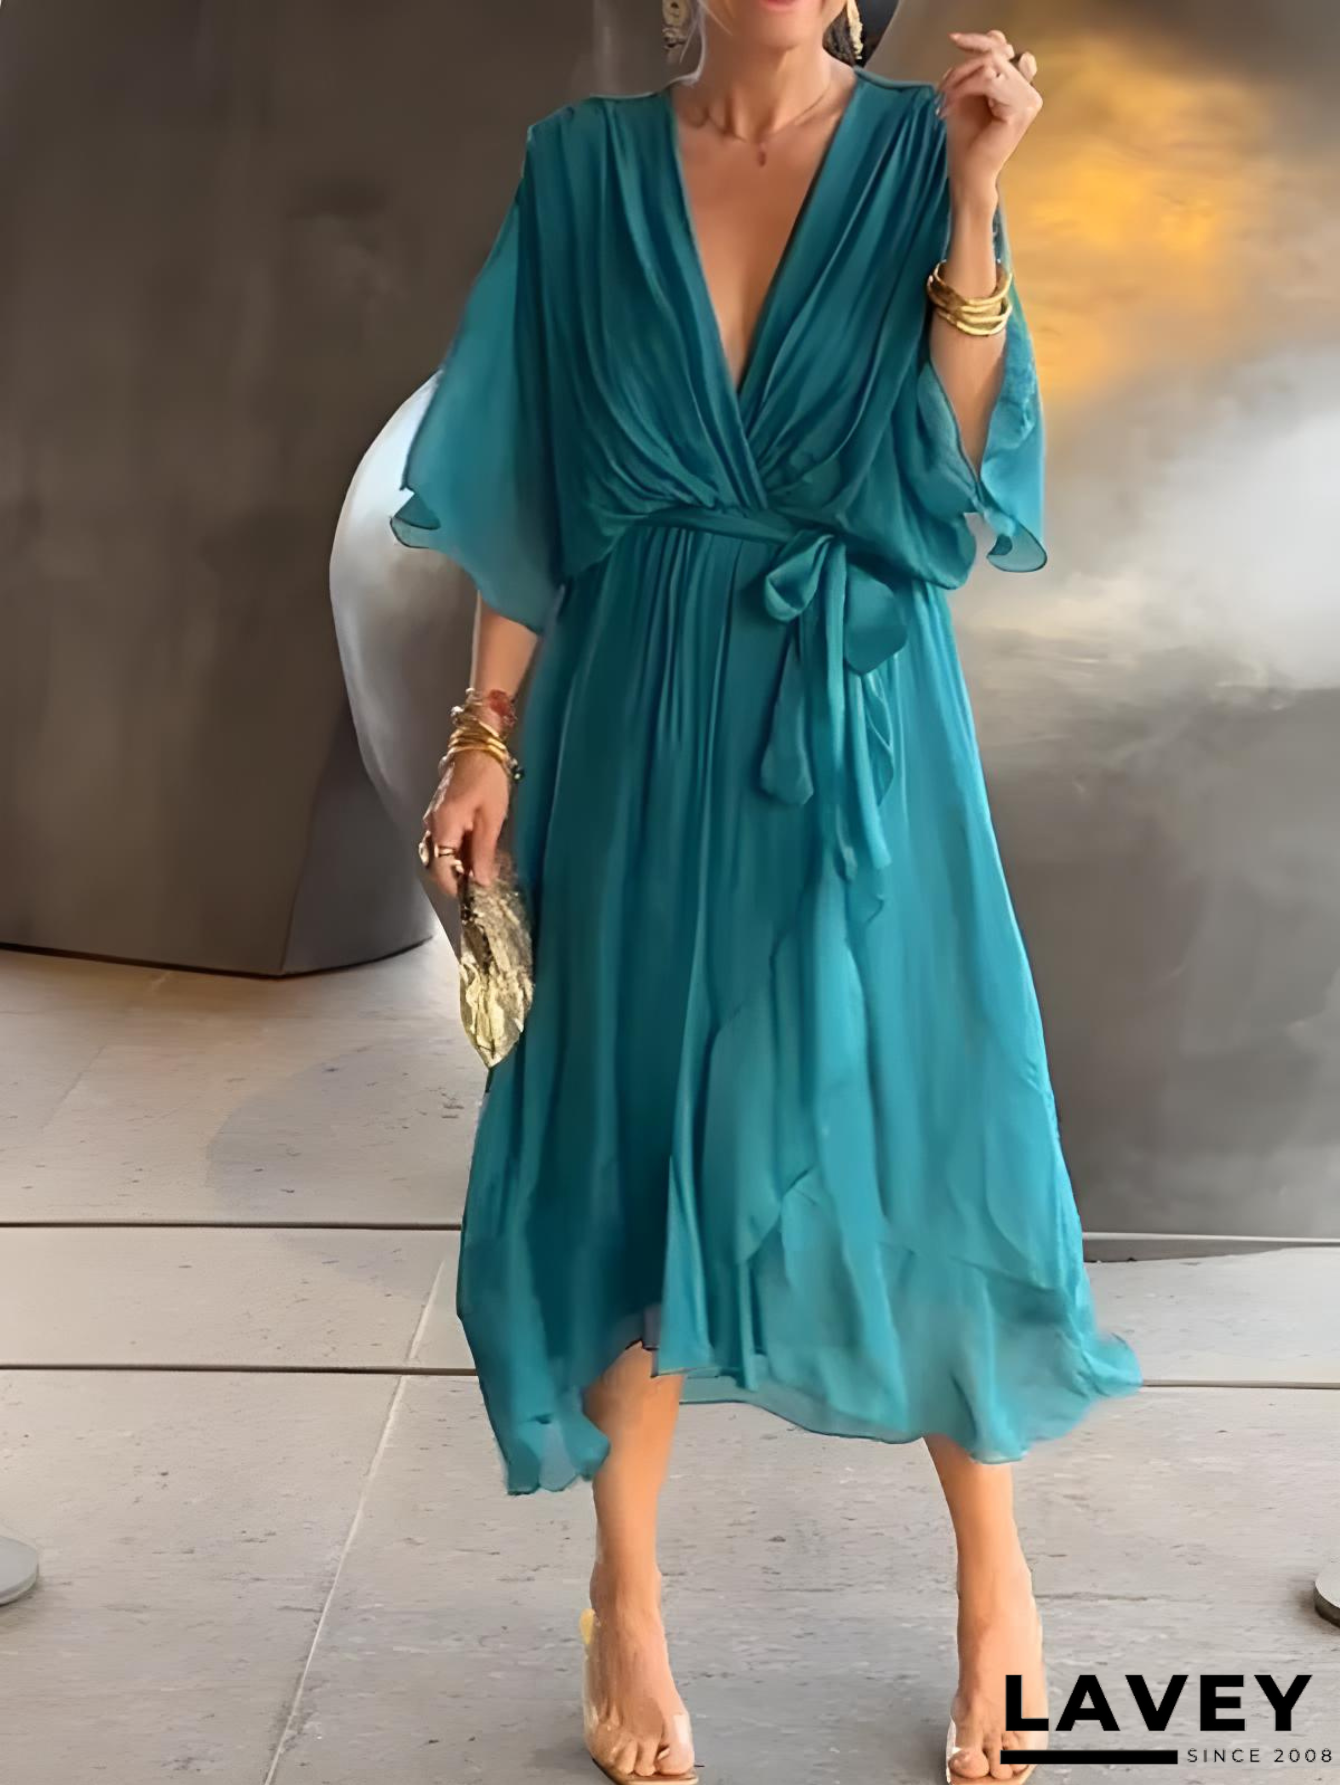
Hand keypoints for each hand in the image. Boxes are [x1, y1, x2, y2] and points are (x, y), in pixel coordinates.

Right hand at [421, 751, 511, 896]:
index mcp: (442, 827)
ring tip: (482, 866)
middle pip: (436, 864)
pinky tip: (476, 848)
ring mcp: (433, 818)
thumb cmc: (487, 777)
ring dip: (457, 864)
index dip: (456, 886)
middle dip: (456, 877)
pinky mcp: (440, 812)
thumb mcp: (492, 818)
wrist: (478, 746)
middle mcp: (431, 825)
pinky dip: (457, 850)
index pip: (440, 869)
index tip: (474, 894)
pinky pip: (443, 841)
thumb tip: (481, 880)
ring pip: (439, 853)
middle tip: (481, 881)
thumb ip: (483, 851)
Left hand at [936, 29, 1040, 202]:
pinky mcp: (1020, 109)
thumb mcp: (967, 95)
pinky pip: (989, 80)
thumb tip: (975, 45)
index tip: (954, 40)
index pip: (1003, 47)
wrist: (968, 174)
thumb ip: (975, 69)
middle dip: (963, 67)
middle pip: (996, 52)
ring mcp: (1028, 100)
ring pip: (992, 64)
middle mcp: (1029, 90)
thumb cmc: (967, 141)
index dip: (978, 41)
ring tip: (946, 98)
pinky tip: (952, 104)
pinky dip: (965, 88)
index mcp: (1018, 85)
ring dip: (961, 78)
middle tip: (943, 88)